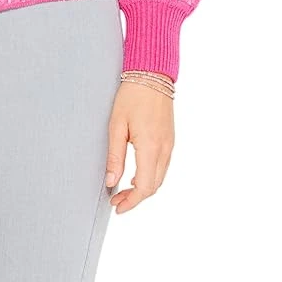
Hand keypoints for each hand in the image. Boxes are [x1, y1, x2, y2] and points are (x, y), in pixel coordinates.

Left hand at [105, 76, 174, 213]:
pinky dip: (150, 176)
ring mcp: (170, 144)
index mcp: (151, 147)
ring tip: (123, 190)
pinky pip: (163, 166)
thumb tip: (111, 181)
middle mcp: (165, 149)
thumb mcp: (117, 125)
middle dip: (136, 198)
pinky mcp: (170, 139)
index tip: (117, 207)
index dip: (131, 202)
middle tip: (117, 201)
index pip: (144, 187)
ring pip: (160, 177)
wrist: (152, 74)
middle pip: (154, 186)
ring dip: (143, 188)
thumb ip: (115, 156)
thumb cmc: (132, 96)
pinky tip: (136, 174)